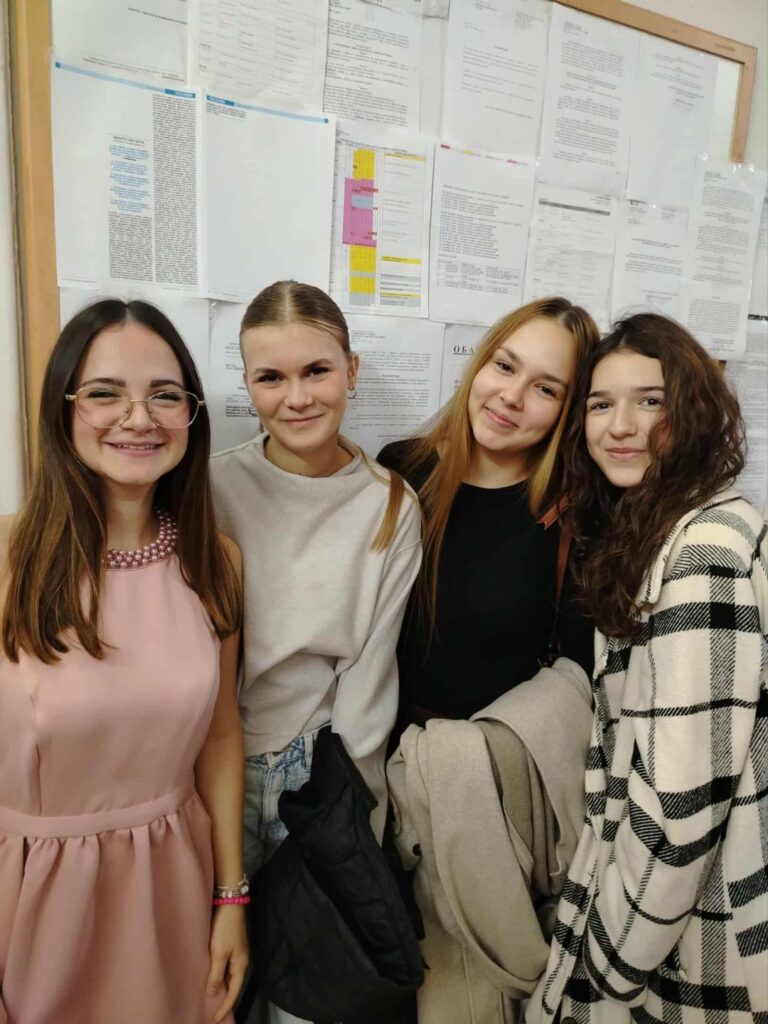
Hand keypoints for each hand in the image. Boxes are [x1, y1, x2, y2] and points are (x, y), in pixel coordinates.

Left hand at [207, 904, 248, 1022]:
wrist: (230, 904)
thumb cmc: (225, 929)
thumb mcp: (219, 953)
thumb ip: (216, 974)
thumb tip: (212, 993)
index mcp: (241, 965)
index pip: (234, 992)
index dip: (225, 1006)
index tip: (215, 1019)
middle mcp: (241, 961)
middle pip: (233, 985)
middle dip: (225, 999)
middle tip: (214, 1012)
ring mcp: (237, 953)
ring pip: (229, 976)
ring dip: (221, 988)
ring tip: (211, 999)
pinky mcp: (231, 946)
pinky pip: (226, 967)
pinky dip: (220, 976)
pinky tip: (212, 978)